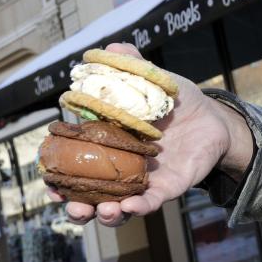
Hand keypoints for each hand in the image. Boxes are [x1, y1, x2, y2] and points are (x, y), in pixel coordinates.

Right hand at [46, 43, 253, 227]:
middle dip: (76, 206)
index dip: (59, 174)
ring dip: (106, 214)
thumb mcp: (154, 82)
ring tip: (102, 211)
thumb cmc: (177, 101)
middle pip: (91, 195)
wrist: (213, 118)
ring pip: (118, 207)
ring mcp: (144, 181)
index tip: (48, 175)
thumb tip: (112, 47)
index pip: (76, 165)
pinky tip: (130, 206)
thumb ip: (133, 66)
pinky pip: (151, 202)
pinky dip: (139, 206)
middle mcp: (122, 168)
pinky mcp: (168, 187)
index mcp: (109, 144)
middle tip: (69, 204)